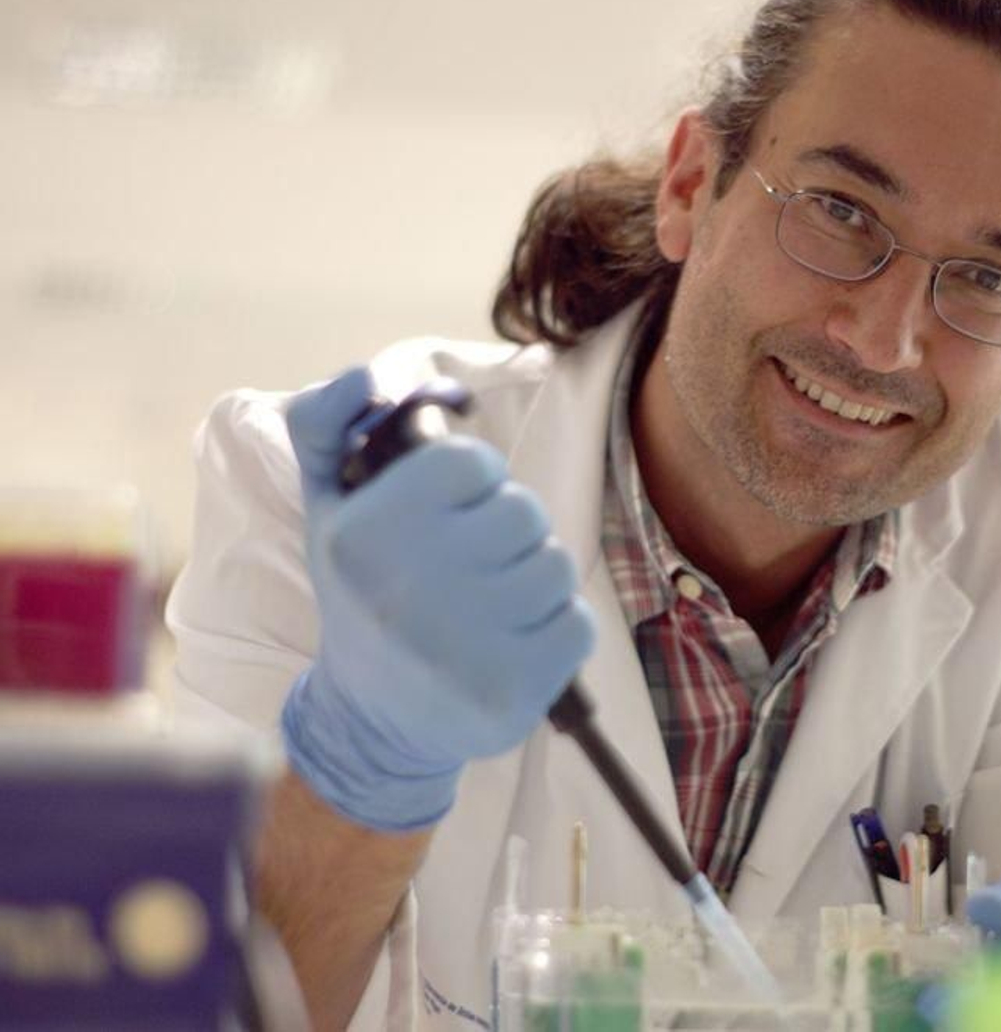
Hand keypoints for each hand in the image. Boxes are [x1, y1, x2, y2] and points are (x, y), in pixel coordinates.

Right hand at [279, 367, 595, 830]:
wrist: (370, 720)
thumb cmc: (362, 593)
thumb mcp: (326, 506)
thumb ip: (329, 421)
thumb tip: (371, 375)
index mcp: (363, 534)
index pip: (470, 465)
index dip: (471, 484)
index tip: (449, 514)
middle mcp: (406, 590)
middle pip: (522, 514)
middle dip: (508, 533)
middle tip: (471, 566)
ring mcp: (460, 648)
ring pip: (555, 567)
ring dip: (535, 580)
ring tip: (489, 606)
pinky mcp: (510, 694)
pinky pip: (578, 624)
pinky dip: (558, 630)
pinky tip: (512, 646)